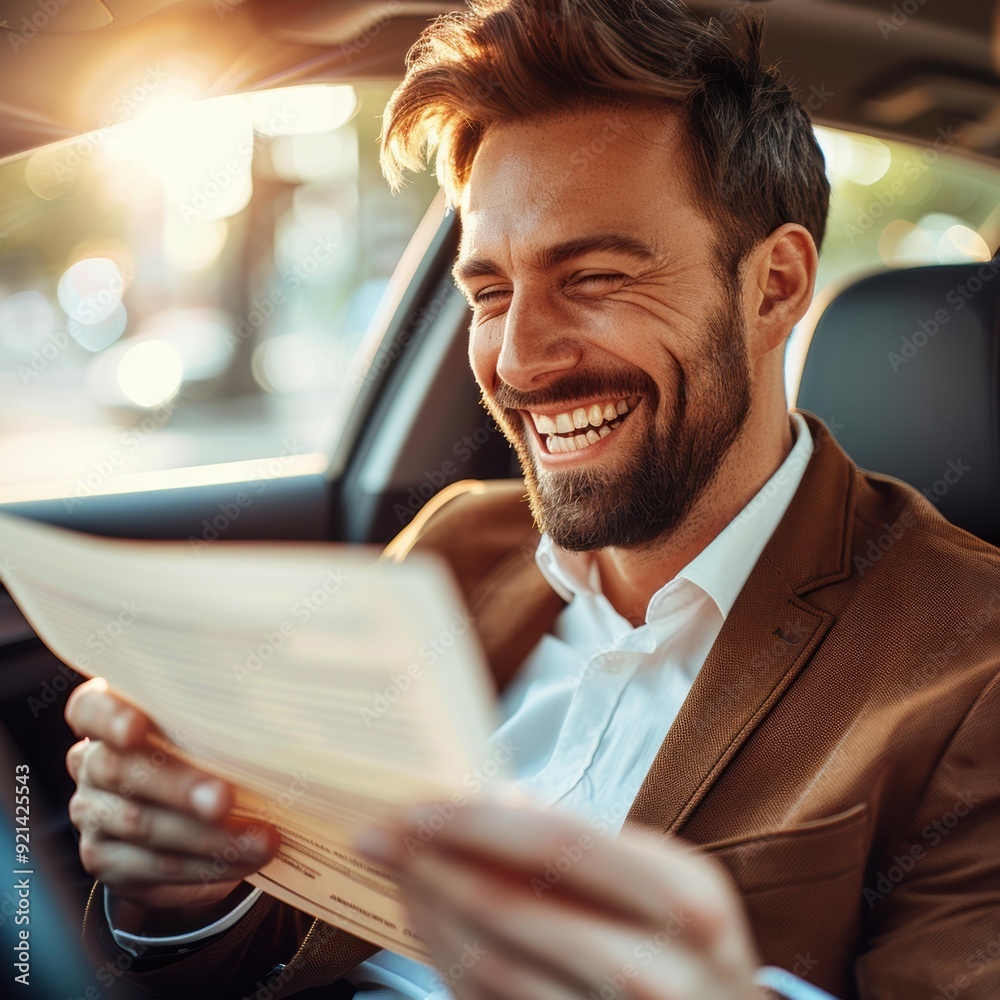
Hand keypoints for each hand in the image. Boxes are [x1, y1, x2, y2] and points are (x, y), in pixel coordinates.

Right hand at [65, 677, 278, 918]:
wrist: (185, 814)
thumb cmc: (204, 750)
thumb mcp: (209, 727)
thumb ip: (222, 719)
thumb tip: (286, 716)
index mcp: (108, 716)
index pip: (89, 709)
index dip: (109, 717)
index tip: (138, 728)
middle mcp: (91, 763)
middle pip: (122, 771)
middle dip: (179, 788)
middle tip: (226, 800)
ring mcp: (93, 814)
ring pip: (143, 827)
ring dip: (207, 839)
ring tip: (260, 842)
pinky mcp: (107, 861)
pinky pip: (153, 870)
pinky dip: (204, 869)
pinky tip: (241, 864)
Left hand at [356, 800, 759, 999]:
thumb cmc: (693, 948)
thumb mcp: (671, 884)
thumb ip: (590, 844)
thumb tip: (500, 799)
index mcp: (685, 895)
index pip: (559, 842)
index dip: (477, 822)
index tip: (416, 805)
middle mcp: (658, 967)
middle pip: (513, 903)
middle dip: (431, 864)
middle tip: (376, 836)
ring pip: (492, 964)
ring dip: (429, 914)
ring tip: (394, 876)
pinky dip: (449, 962)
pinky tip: (427, 927)